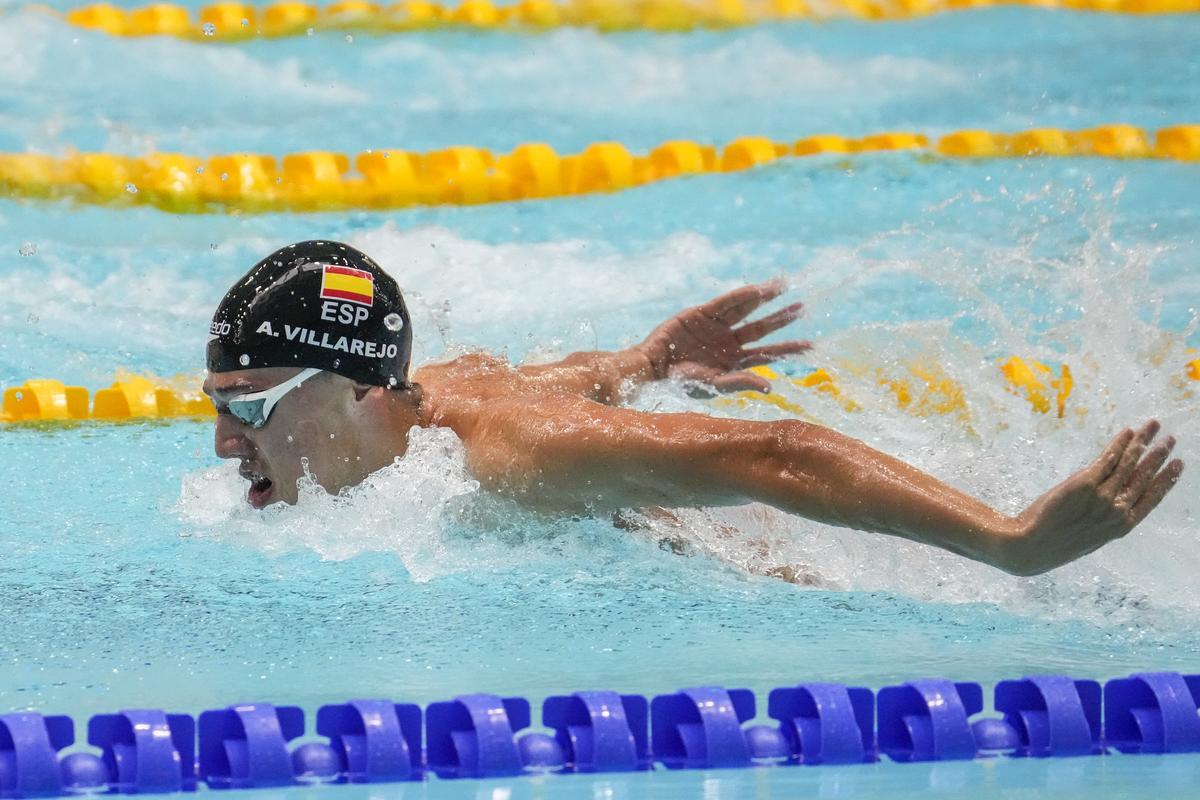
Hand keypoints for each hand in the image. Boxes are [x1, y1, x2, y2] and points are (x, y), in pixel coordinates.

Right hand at [635, 279, 811, 392]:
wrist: (652, 366)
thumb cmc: (680, 381)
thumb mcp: (713, 385)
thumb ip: (740, 382)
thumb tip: (771, 387)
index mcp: (734, 361)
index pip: (768, 354)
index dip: (788, 349)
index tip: (811, 345)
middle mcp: (729, 342)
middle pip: (762, 328)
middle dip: (782, 318)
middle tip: (803, 308)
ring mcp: (717, 326)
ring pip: (747, 310)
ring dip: (765, 299)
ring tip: (783, 286)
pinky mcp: (702, 313)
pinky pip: (726, 303)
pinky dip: (742, 296)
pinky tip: (758, 289)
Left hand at [1000, 420, 1183, 575]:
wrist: (1032, 547)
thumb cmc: (1055, 544)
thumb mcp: (1090, 537)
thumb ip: (1104, 519)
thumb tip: (1112, 500)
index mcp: (1122, 526)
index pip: (1152, 497)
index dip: (1166, 479)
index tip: (1178, 464)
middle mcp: (1118, 510)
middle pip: (1144, 476)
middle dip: (1158, 455)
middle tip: (1170, 439)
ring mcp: (1103, 496)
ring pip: (1128, 463)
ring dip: (1142, 442)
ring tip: (1153, 427)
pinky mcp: (1084, 484)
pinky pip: (1107, 458)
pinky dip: (1119, 443)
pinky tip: (1127, 432)